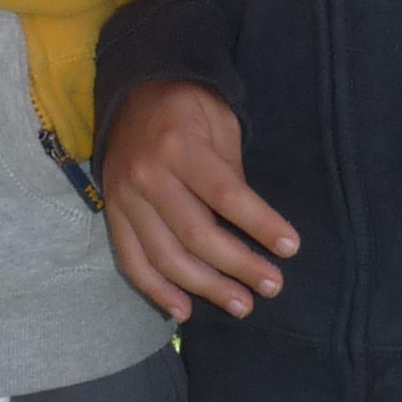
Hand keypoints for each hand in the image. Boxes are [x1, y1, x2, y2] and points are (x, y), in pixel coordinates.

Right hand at [100, 78, 297, 321]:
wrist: (133, 91)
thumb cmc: (189, 108)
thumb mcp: (220, 123)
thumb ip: (232, 171)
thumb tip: (249, 224)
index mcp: (180, 146)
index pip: (225, 194)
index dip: (259, 224)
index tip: (290, 248)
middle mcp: (148, 175)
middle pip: (196, 234)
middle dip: (238, 265)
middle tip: (272, 286)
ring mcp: (124, 198)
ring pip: (165, 256)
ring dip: (205, 287)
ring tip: (241, 306)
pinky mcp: (112, 213)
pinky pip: (131, 260)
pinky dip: (155, 290)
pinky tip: (184, 311)